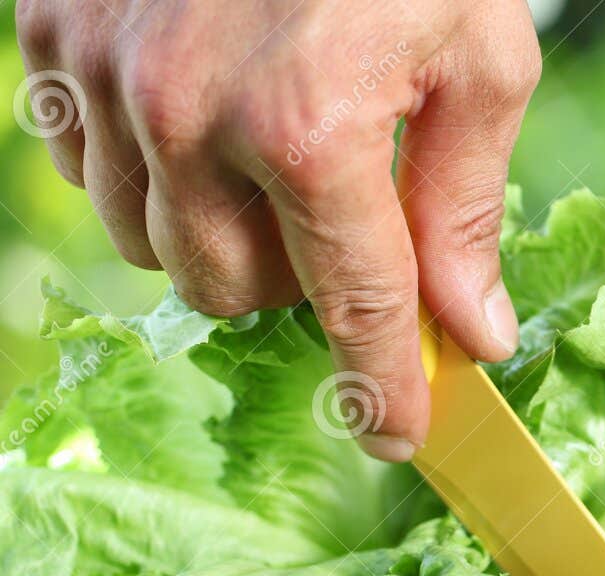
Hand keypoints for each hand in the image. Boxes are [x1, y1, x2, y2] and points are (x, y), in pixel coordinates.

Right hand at [15, 0, 540, 459]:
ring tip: (272, 157)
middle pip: (232, 294)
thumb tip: (472, 334)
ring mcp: (105, 75)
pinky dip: (149, 170)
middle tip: (343, 222)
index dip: (385, 385)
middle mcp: (188, 115)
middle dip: (297, 284)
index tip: (399, 434)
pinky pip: (88, 170)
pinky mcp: (51, 34)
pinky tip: (202, 115)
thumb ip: (465, 209)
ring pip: (151, 247)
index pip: (356, 308)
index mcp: (310, 128)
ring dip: (219, 232)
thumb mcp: (480, 62)